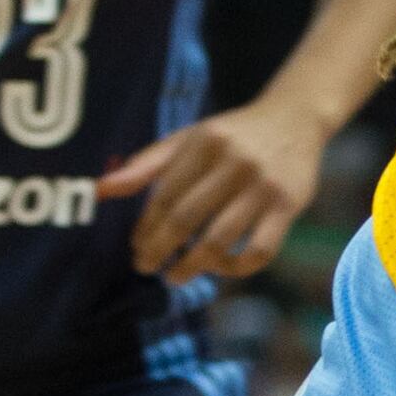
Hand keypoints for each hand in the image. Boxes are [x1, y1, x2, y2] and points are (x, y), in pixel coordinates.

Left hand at [101, 96, 326, 282]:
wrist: (294, 119)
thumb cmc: (231, 135)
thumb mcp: (188, 139)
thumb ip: (146, 164)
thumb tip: (100, 190)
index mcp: (206, 142)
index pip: (165, 195)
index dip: (146, 227)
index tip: (136, 246)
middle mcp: (235, 162)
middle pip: (187, 219)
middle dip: (160, 250)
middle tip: (146, 267)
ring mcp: (264, 185)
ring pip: (220, 240)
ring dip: (192, 266)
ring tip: (176, 276)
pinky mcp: (288, 205)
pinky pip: (260, 250)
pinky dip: (236, 267)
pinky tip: (220, 268)